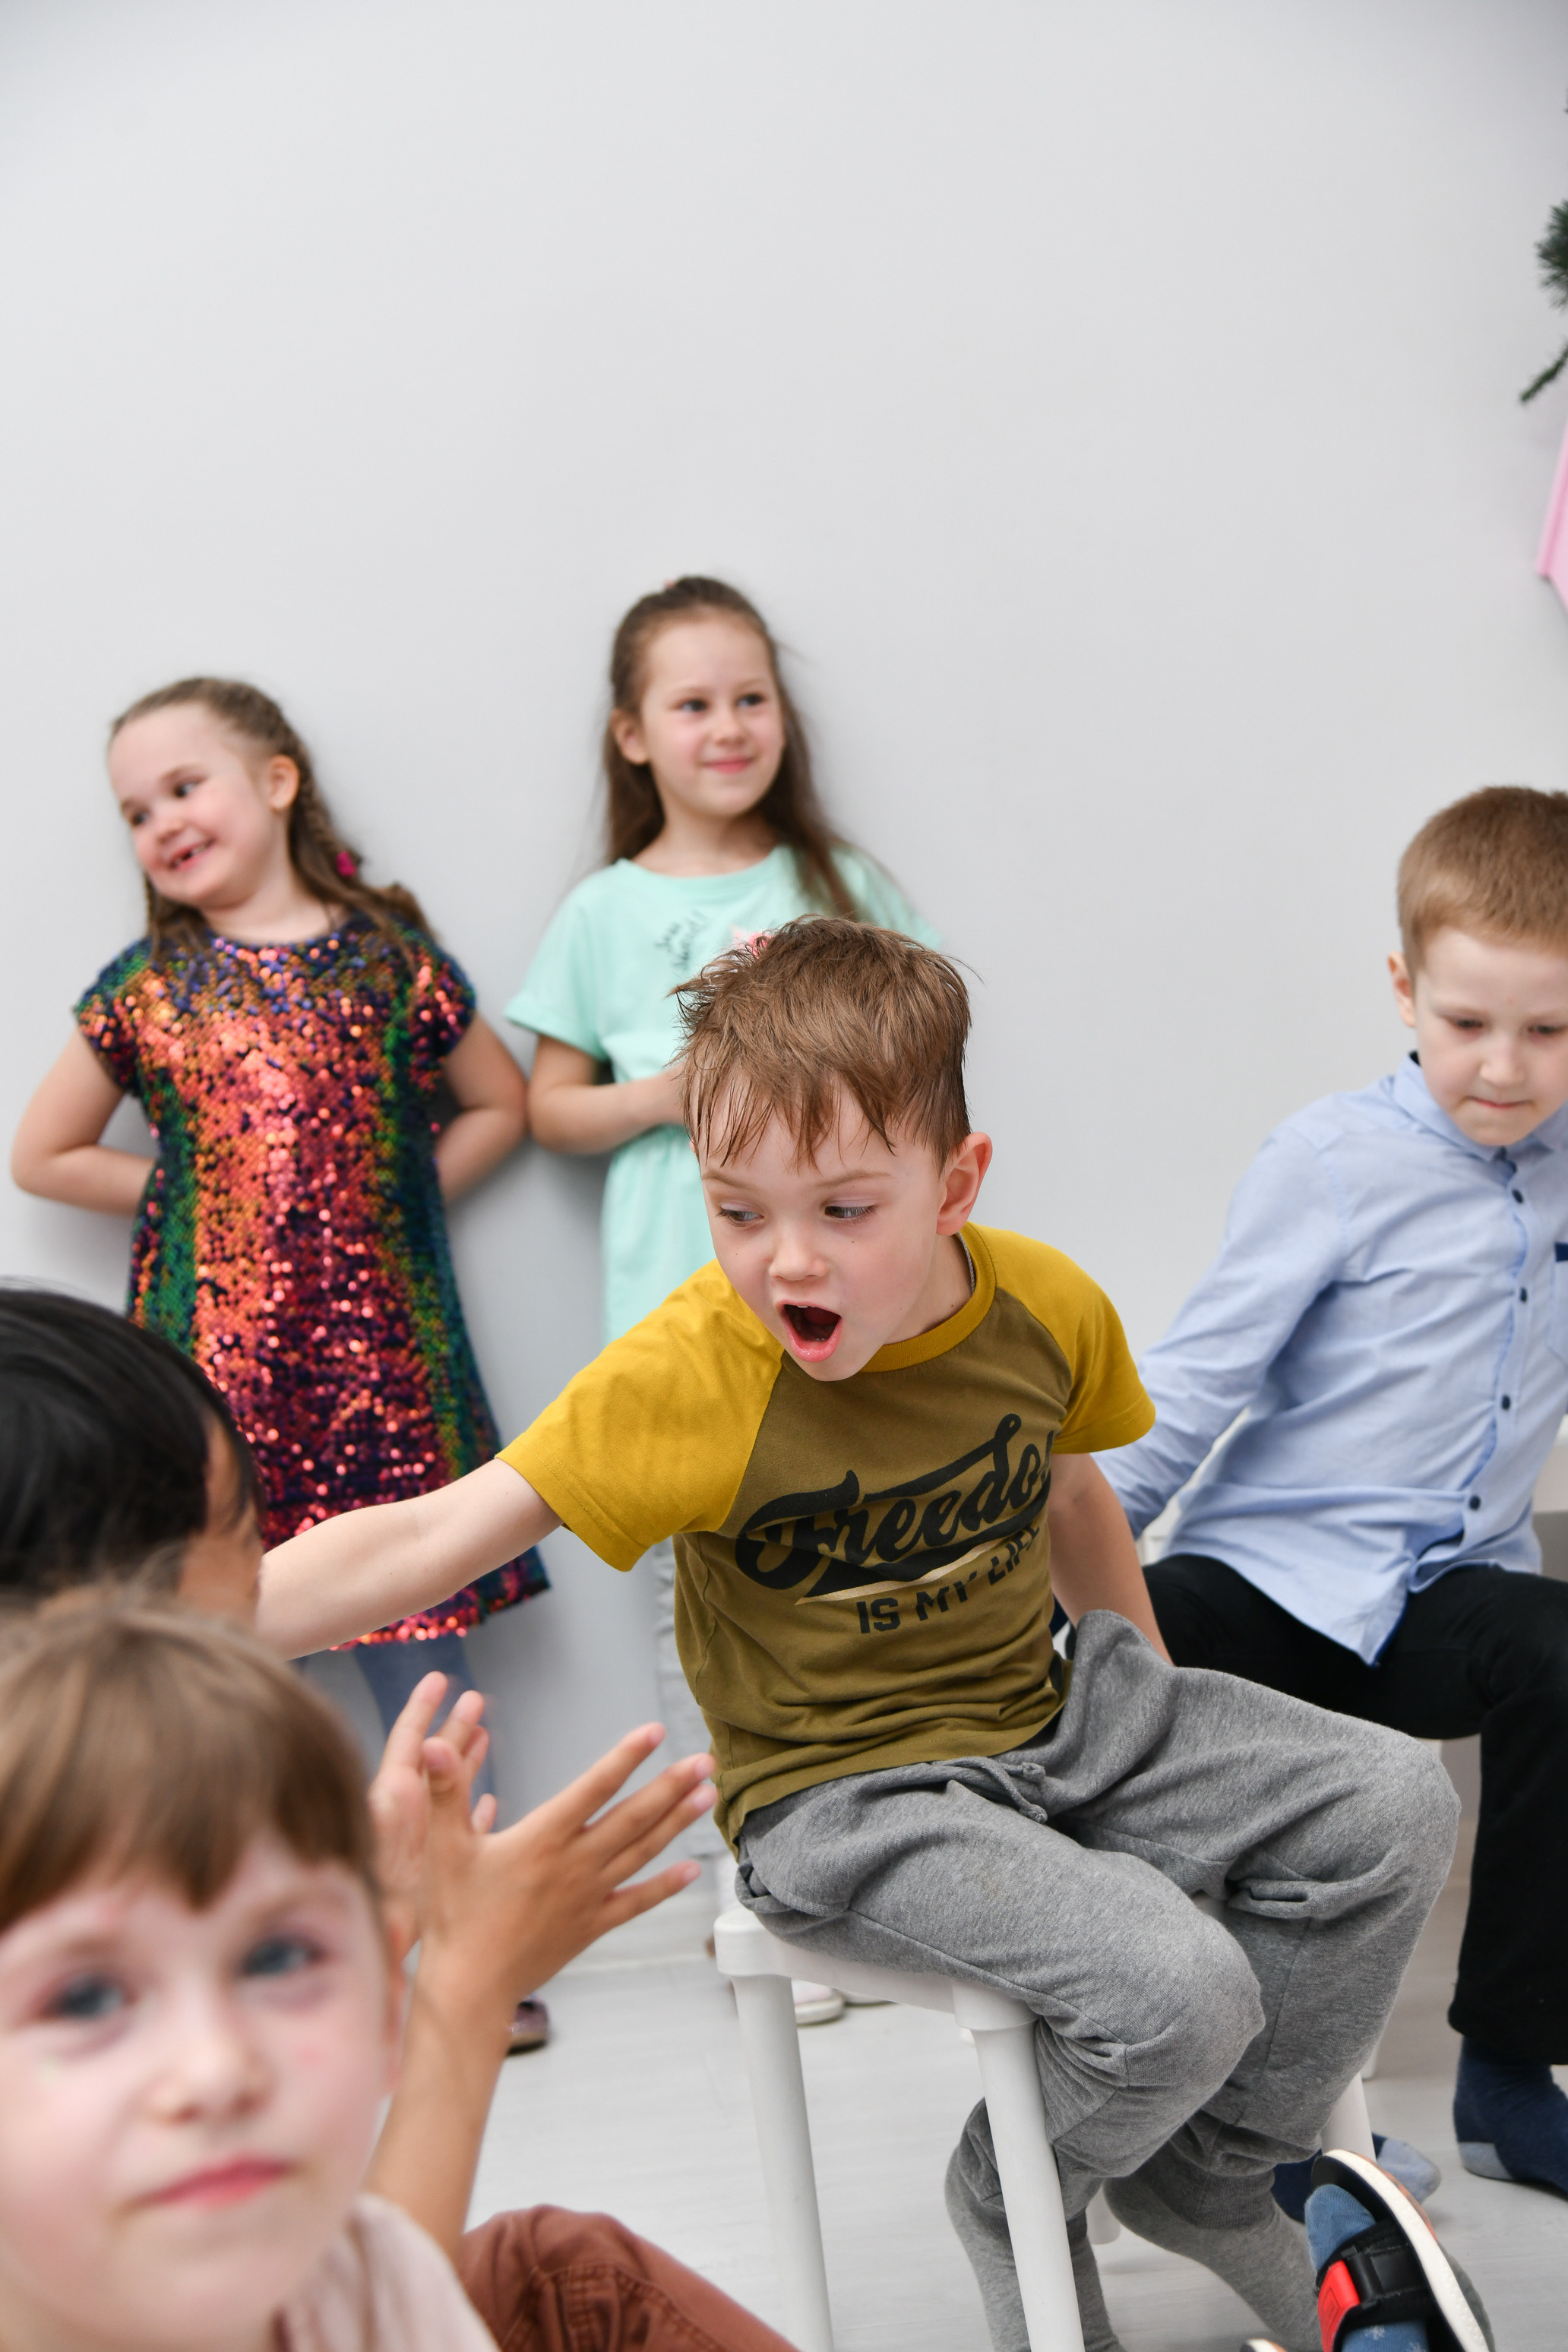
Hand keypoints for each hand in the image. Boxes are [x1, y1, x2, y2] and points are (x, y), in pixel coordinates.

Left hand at [365, 1671, 493, 1951]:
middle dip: (452, 1729)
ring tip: (485, 1735)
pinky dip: (469, 1812)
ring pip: (443, 1792)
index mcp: (391, 1805)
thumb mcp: (376, 1861)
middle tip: (476, 1700)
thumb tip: (397, 1789)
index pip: (406, 1744)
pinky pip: (454, 1832)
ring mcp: (415, 1844)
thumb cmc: (368, 1914)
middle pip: (430, 1761)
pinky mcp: (428, 1873)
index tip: (437, 1680)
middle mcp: (403, 1819)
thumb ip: (386, 1828)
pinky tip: (488, 1802)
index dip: (421, 1711)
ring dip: (463, 1763)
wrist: (366, 1962)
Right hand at [414, 1722, 716, 2032]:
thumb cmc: (453, 1916)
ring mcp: (588, 1897)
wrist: (470, 1987)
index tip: (655, 1731)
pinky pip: (637, 1902)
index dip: (626, 1756)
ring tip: (706, 1796)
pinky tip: (691, 1869)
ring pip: (641, 1852)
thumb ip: (444, 1789)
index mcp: (542, 1838)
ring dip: (676, 1822)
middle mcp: (574, 1864)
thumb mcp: (442, 1846)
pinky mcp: (591, 1927)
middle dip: (672, 1785)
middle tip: (706, 1760)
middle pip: (633, 1817)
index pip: (594, 1786)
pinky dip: (666, 1885)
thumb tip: (430, 1743)